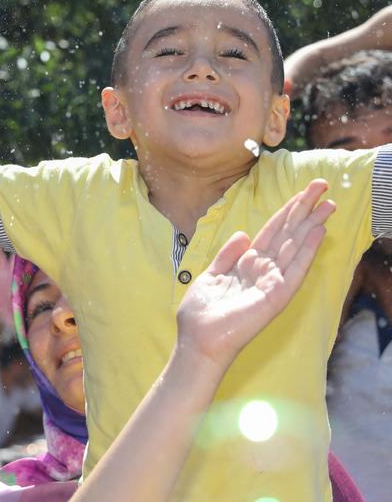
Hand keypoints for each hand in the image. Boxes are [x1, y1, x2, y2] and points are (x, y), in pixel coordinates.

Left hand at [176, 180, 332, 370]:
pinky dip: (306, 250)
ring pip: (295, 246)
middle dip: (304, 209)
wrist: (197, 340)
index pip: (272, 231)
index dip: (287, 210)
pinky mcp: (275, 296)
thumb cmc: (202, 313)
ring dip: (312, 224)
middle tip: (323, 186)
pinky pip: (293, 268)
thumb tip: (243, 234)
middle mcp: (264, 270)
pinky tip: (317, 232)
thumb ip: (228, 255)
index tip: (303, 192)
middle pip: (288, 233)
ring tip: (328, 204)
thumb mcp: (212, 275)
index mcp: (248, 264)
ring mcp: (271, 282)